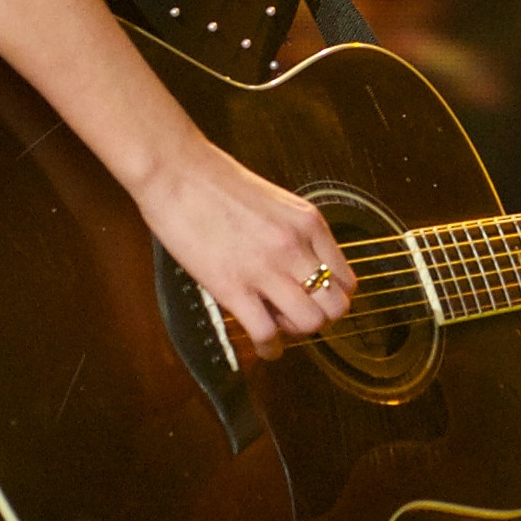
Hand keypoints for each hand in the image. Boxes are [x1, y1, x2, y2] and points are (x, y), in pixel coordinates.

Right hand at [140, 140, 351, 353]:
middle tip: (297, 314)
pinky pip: (266, 334)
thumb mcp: (275, 202)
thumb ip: (294, 235)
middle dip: (319, 318)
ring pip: (309, 324)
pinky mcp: (233, 287)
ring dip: (294, 332)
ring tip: (277, 325)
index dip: (331, 296)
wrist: (175, 171)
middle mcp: (294, 247)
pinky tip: (264, 347)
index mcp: (308, 223)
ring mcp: (265, 268)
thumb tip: (300, 267)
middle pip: (335, 307)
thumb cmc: (215, 183)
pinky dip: (269, 348)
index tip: (316, 299)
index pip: (345, 279)